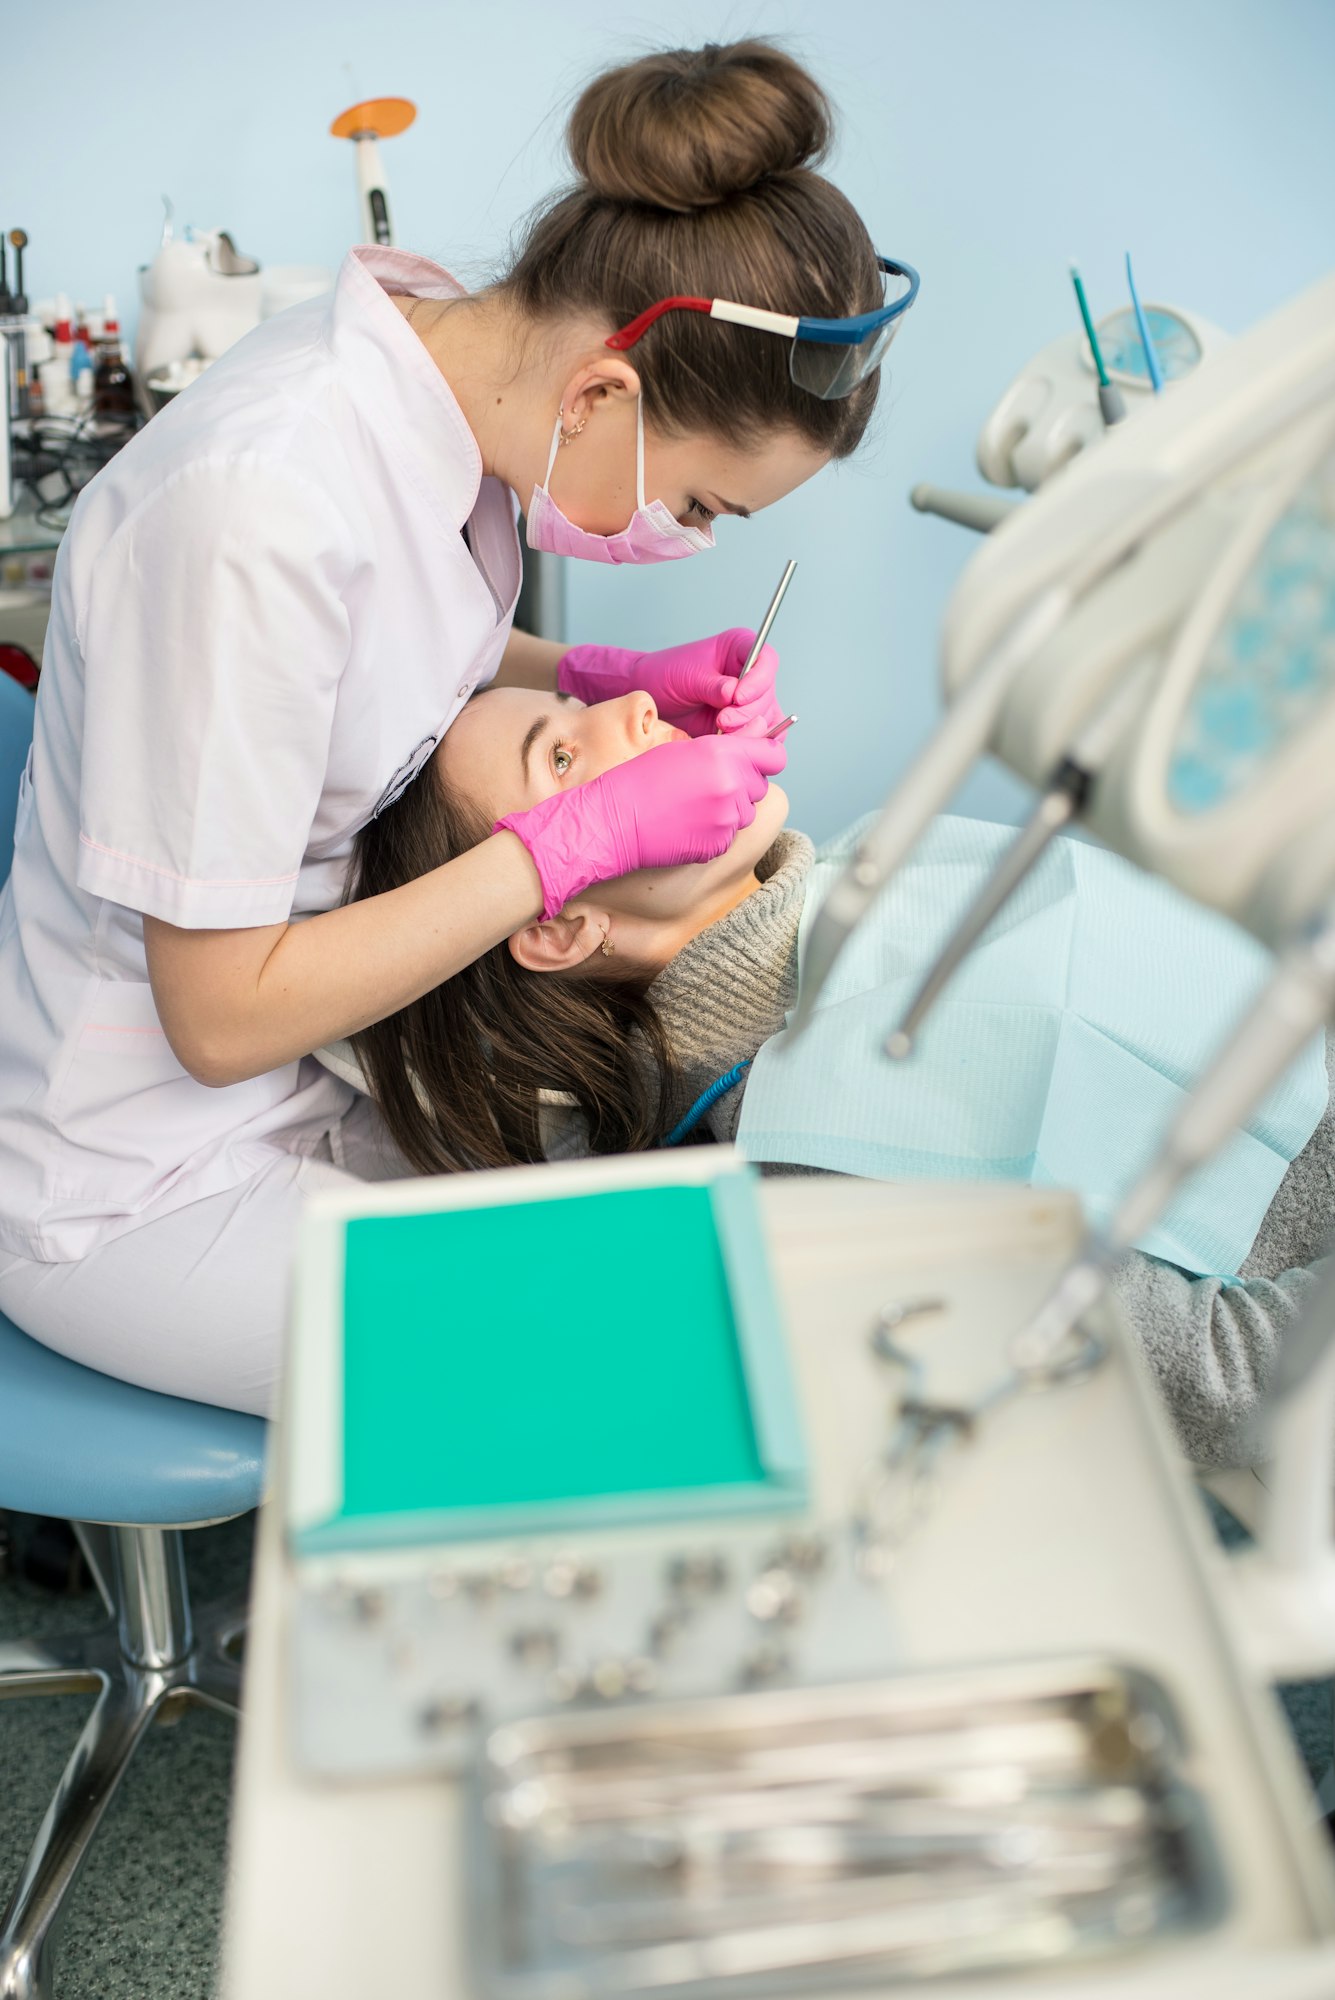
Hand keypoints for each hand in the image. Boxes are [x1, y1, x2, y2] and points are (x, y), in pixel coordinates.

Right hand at [495, 722, 785, 919]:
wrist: (613, 822)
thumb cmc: (638, 780)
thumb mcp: (681, 750)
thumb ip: (723, 748)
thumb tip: (755, 740)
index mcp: (722, 755)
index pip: (773, 755)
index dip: (765, 756)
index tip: (757, 761)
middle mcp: (731, 786)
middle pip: (760, 785)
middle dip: (743, 784)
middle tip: (709, 785)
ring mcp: (726, 819)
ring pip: (746, 813)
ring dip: (731, 810)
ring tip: (694, 807)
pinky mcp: (718, 846)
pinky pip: (730, 835)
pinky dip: (716, 831)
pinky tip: (688, 825)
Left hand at [558, 629, 784, 738]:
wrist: (650, 699)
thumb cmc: (665, 676)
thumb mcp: (687, 676)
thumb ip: (713, 685)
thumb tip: (734, 694)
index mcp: (739, 649)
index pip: (767, 659)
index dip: (759, 679)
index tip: (738, 696)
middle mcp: (750, 674)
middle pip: (768, 693)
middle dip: (748, 711)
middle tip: (722, 720)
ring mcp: (749, 701)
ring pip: (767, 719)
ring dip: (747, 729)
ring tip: (719, 731)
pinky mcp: (744, 725)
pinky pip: (761, 738)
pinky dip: (748, 743)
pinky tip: (726, 742)